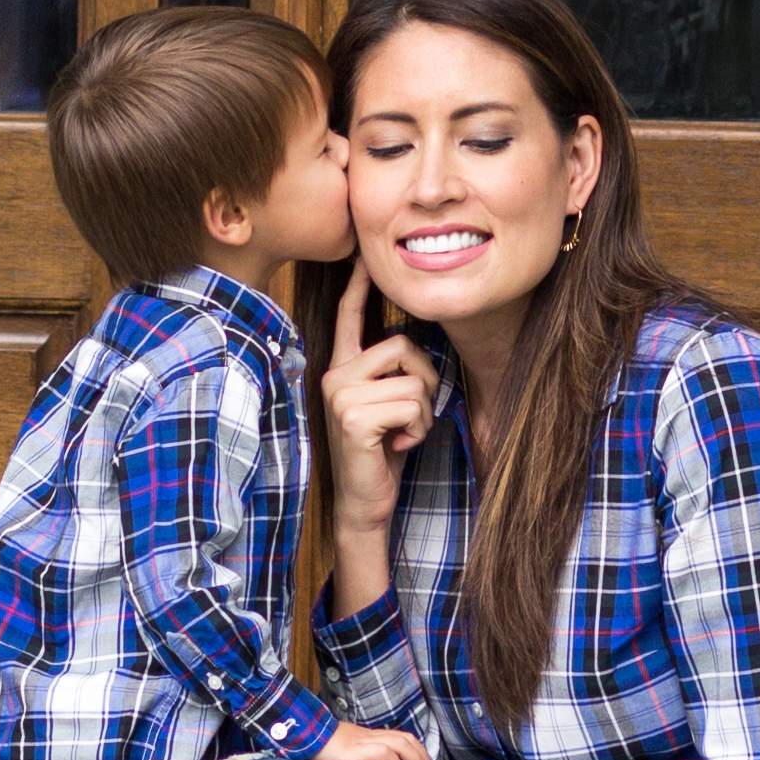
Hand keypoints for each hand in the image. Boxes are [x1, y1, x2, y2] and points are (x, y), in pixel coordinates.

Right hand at [315, 721, 430, 759]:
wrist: (304, 738)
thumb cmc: (324, 749)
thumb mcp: (350, 753)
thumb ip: (364, 759)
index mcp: (371, 736)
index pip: (404, 738)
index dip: (419, 752)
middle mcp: (372, 736)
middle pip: (408, 739)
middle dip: (422, 758)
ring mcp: (364, 741)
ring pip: (402, 744)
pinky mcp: (356, 751)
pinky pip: (384, 753)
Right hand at [320, 258, 439, 539]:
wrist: (366, 502)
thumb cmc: (383, 451)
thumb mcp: (389, 405)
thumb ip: (392, 373)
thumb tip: (414, 345)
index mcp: (342, 368)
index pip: (350, 315)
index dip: (359, 285)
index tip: (363, 256)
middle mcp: (334, 374)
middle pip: (402, 345)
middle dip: (424, 379)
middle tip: (411, 416)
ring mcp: (340, 394)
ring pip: (413, 379)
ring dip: (423, 412)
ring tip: (401, 433)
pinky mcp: (353, 417)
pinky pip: (411, 404)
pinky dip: (417, 428)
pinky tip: (397, 445)